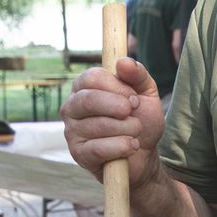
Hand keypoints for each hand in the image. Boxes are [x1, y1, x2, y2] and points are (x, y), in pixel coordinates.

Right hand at [61, 58, 166, 189]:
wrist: (144, 155)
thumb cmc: (141, 120)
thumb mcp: (146, 93)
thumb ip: (137, 74)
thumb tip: (123, 62)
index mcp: (84, 87)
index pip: (92, 77)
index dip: (117, 87)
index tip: (134, 98)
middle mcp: (72, 107)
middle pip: (89, 99)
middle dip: (120, 107)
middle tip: (134, 114)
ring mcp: (71, 131)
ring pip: (99, 125)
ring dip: (127, 129)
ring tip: (135, 132)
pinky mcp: (78, 154)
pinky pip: (99, 148)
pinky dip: (122, 147)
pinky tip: (131, 146)